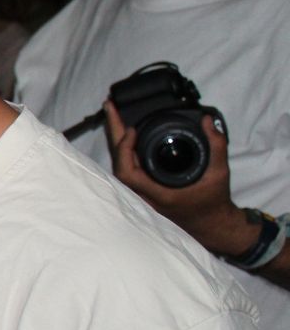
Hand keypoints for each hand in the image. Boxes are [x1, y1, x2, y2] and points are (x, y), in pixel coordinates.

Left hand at [103, 100, 255, 256]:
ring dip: (117, 139)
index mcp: (158, 194)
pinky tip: (124, 133)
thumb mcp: (219, 173)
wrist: (210, 222)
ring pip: (120, 164)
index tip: (132, 129)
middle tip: (111, 107)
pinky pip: (127, 167)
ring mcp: (140, 193)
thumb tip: (207, 122)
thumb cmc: (213, 201)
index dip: (125, 150)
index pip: (127, 173)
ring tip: (115, 115)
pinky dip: (125, 148)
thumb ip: (216, 146)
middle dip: (114, 132)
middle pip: (118, 163)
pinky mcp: (142, 189)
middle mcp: (143, 195)